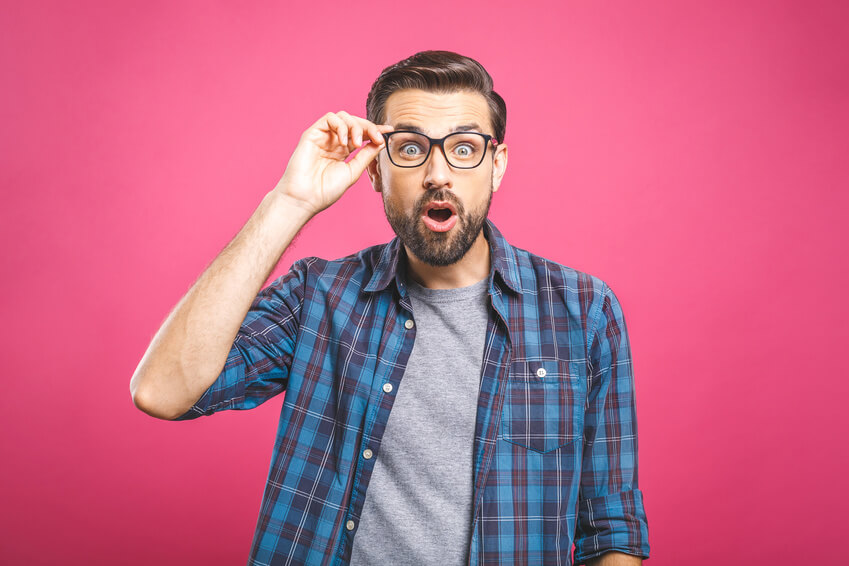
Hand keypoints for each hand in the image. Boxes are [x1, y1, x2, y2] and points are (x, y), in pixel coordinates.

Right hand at [273, 111, 393, 215]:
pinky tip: (344, 141)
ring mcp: (323, 137)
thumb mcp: (353, 171)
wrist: (306, 198)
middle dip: (369, 127)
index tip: (389, 130)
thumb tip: (381, 142)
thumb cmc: (326, 190)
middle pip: (355, 123)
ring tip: (357, 144)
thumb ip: (366, 156)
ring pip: (343, 117)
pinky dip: (341, 125)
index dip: (375, 130)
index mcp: (343, 151)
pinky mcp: (312, 134)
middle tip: (377, 138)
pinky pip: (329, 118)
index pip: (362, 134)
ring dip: (355, 126)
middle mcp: (333, 142)